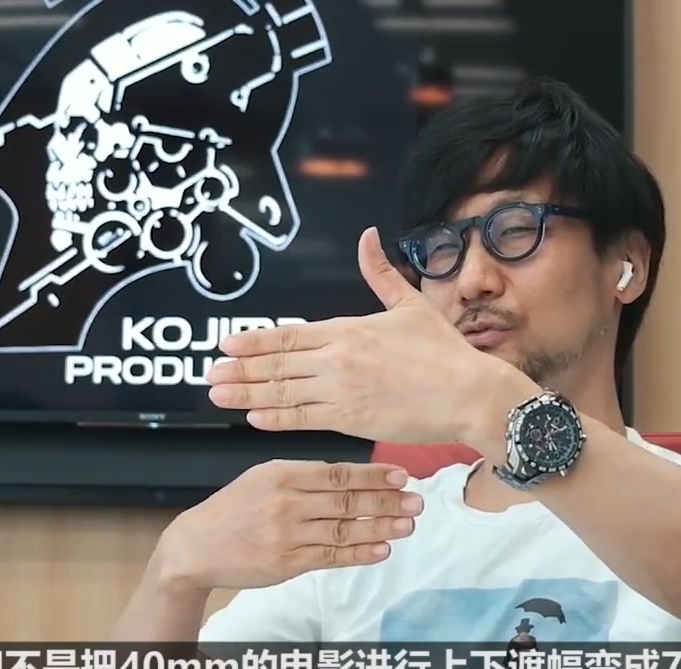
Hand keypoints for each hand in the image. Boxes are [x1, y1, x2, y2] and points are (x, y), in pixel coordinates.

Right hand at [156, 460, 421, 591]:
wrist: (196, 546)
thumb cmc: (233, 509)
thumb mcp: (262, 477)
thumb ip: (302, 476)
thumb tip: (349, 477)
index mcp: (282, 474)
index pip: (338, 473)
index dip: (373, 476)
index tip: (401, 476)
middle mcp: (287, 502)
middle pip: (347, 501)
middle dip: (386, 502)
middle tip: (416, 502)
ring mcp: (287, 534)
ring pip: (343, 530)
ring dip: (380, 528)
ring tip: (408, 526)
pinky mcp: (286, 563)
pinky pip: (330, 557)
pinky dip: (358, 553)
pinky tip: (382, 550)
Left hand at [206, 227, 529, 444]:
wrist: (469, 393)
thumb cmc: (444, 352)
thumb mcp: (410, 304)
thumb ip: (380, 273)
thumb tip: (368, 236)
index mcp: (348, 329)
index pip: (288, 335)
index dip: (254, 341)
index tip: (227, 343)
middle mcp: (338, 359)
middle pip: (278, 364)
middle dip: (240, 369)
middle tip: (211, 374)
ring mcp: (342, 391)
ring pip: (283, 392)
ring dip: (247, 394)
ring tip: (219, 395)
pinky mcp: (352, 420)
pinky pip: (304, 419)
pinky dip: (276, 418)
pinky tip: (255, 418)